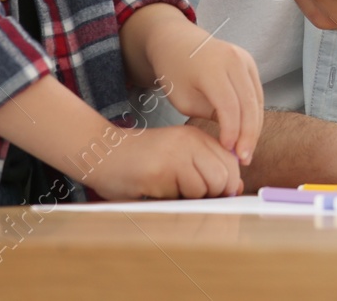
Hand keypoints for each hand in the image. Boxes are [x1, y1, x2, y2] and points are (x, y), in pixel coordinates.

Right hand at [83, 125, 243, 199]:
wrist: (101, 154)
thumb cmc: (140, 162)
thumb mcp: (179, 161)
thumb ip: (207, 170)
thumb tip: (236, 189)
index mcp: (196, 136)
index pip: (232, 163)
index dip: (227, 184)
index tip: (211, 193)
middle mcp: (190, 140)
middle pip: (225, 176)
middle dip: (214, 194)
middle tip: (190, 196)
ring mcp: (176, 153)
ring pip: (209, 187)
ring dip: (194, 198)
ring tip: (172, 190)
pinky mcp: (161, 170)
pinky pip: (186, 194)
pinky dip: (176, 200)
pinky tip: (158, 190)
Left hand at [143, 18, 263, 163]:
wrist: (176, 41)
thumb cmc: (174, 72)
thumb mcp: (184, 99)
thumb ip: (208, 115)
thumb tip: (231, 137)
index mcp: (212, 68)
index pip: (230, 106)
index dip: (232, 132)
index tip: (228, 151)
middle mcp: (234, 60)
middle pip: (249, 104)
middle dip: (249, 135)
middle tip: (244, 159)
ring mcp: (245, 59)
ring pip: (257, 100)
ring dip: (254, 128)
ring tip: (246, 151)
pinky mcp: (250, 62)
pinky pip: (256, 93)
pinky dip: (254, 115)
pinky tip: (248, 133)